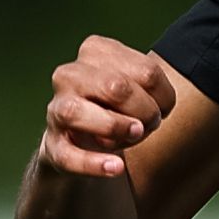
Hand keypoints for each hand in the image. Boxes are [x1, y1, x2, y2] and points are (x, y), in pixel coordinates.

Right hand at [35, 36, 178, 181]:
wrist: (80, 136)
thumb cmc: (117, 106)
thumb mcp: (138, 88)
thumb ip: (151, 90)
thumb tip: (153, 114)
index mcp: (95, 51)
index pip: (146, 71)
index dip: (164, 96)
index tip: (163, 108)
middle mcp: (70, 75)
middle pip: (116, 87)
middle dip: (144, 111)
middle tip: (149, 125)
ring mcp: (57, 109)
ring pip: (76, 113)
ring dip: (115, 127)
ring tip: (135, 135)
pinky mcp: (53, 144)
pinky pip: (68, 155)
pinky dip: (94, 164)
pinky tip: (117, 167)